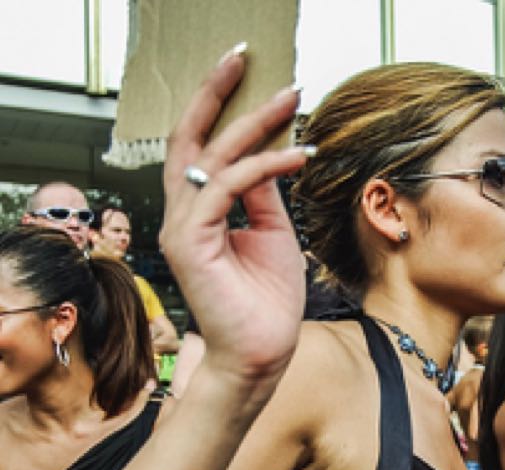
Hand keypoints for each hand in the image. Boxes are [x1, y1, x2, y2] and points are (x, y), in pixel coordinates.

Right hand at [159, 48, 312, 388]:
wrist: (262, 353)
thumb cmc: (268, 302)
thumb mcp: (273, 235)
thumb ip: (264, 195)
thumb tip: (270, 154)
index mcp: (200, 212)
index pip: (202, 148)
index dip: (222, 110)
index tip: (257, 81)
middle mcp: (183, 213)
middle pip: (191, 138)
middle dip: (217, 93)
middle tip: (247, 57)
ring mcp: (183, 227)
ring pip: (209, 155)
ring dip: (252, 123)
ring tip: (289, 99)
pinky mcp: (192, 241)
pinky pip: (227, 187)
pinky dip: (262, 166)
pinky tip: (296, 155)